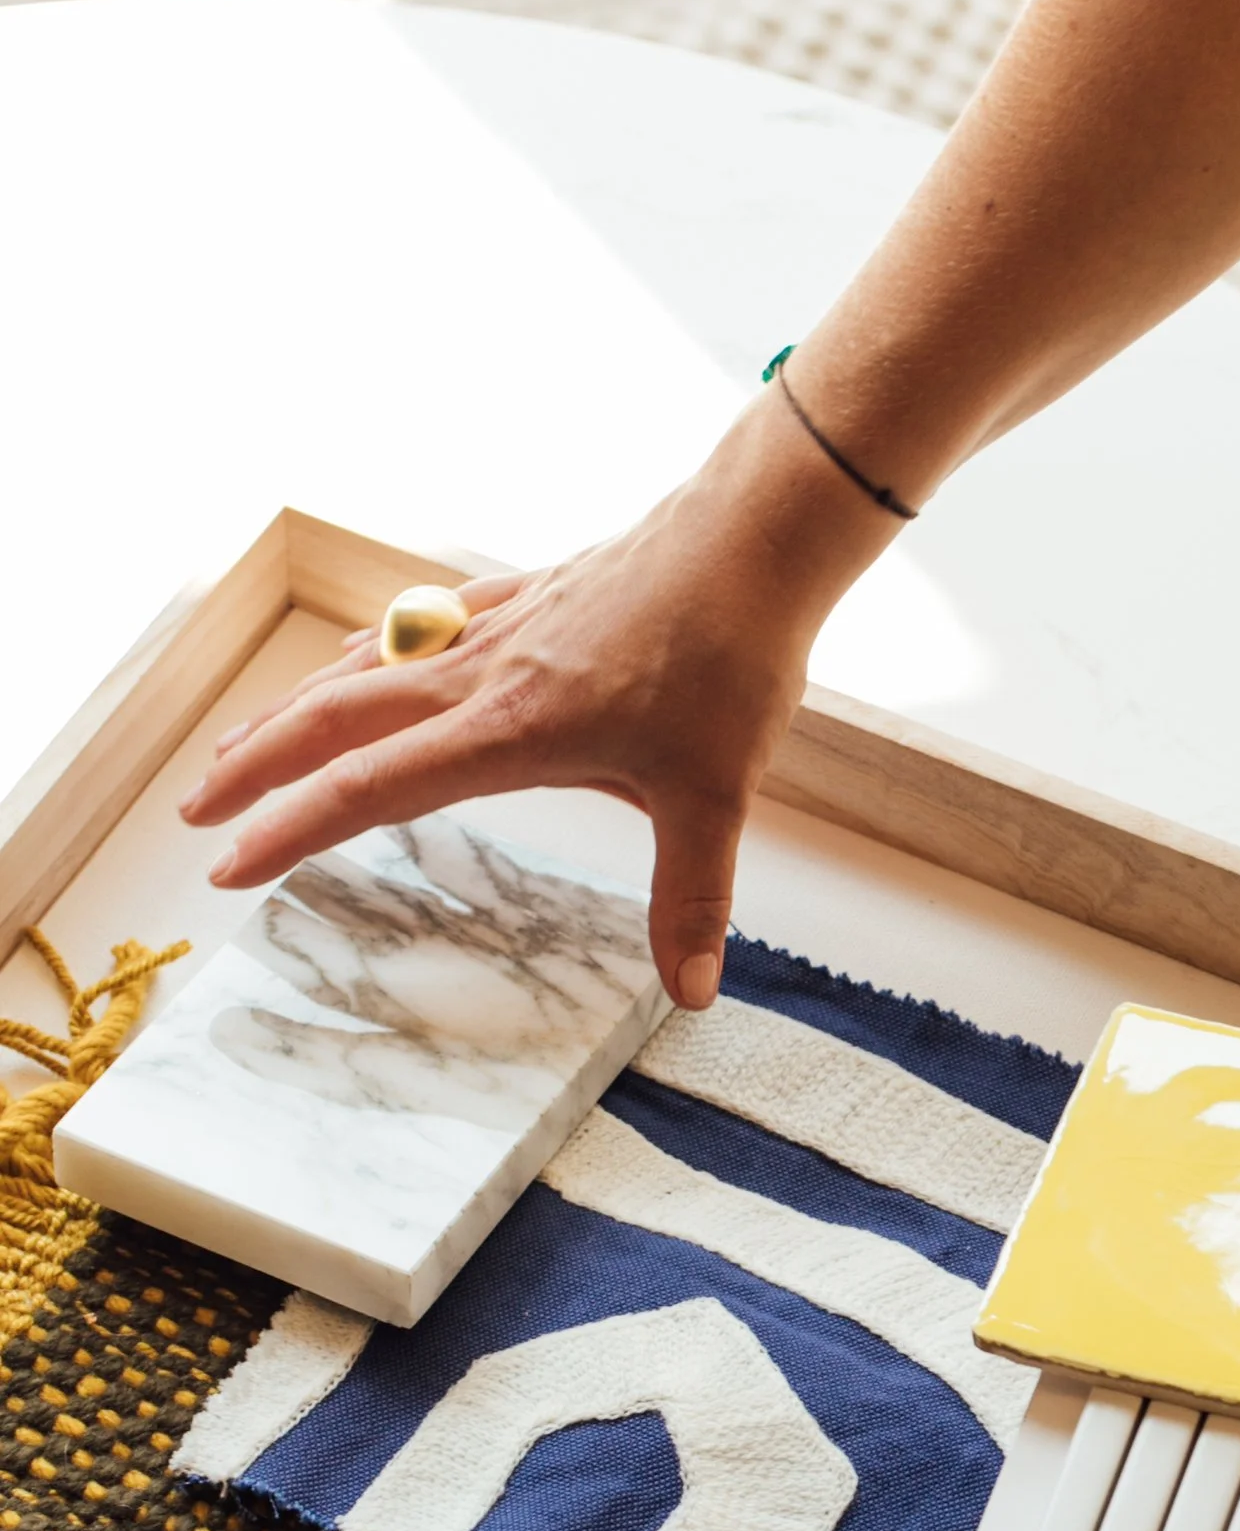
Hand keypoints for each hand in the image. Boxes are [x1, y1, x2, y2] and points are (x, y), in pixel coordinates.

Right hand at [180, 403, 899, 1006]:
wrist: (753, 539)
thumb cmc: (731, 658)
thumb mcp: (716, 796)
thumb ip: (693, 897)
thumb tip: (693, 992)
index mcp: (507, 730)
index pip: (368, 790)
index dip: (288, 831)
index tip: (227, 869)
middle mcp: (478, 674)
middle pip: (332, 721)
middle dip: (254, 768)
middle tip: (194, 812)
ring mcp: (493, 627)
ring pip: (362, 670)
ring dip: (293, 710)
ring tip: (243, 744)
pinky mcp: (521, 597)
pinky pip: (415, 629)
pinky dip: (364, 658)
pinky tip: (355, 665)